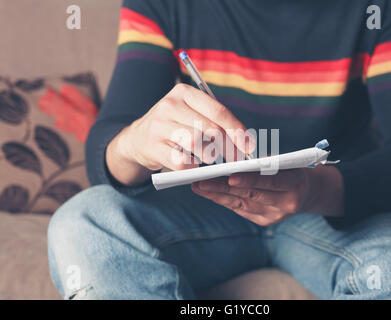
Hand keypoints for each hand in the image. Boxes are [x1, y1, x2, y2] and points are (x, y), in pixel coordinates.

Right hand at [106, 83, 254, 185]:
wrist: (138, 138)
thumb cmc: (175, 125)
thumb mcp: (190, 113)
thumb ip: (214, 120)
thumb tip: (244, 141)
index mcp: (184, 92)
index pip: (219, 111)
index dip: (237, 130)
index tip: (249, 146)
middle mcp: (170, 105)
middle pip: (210, 129)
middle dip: (228, 147)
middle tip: (236, 159)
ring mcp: (159, 125)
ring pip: (196, 143)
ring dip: (210, 155)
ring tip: (212, 158)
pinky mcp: (153, 146)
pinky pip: (181, 161)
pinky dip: (193, 167)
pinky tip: (194, 165)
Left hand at [192, 165, 343, 225]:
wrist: (310, 193)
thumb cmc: (294, 170)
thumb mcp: (288, 163)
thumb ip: (267, 164)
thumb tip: (237, 164)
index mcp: (296, 184)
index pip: (270, 182)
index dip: (250, 180)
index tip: (229, 176)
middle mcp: (286, 203)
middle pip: (250, 195)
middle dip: (223, 188)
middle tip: (200, 181)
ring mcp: (275, 216)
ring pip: (242, 204)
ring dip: (218, 195)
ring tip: (199, 187)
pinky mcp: (265, 221)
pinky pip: (241, 209)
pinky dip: (225, 200)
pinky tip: (210, 193)